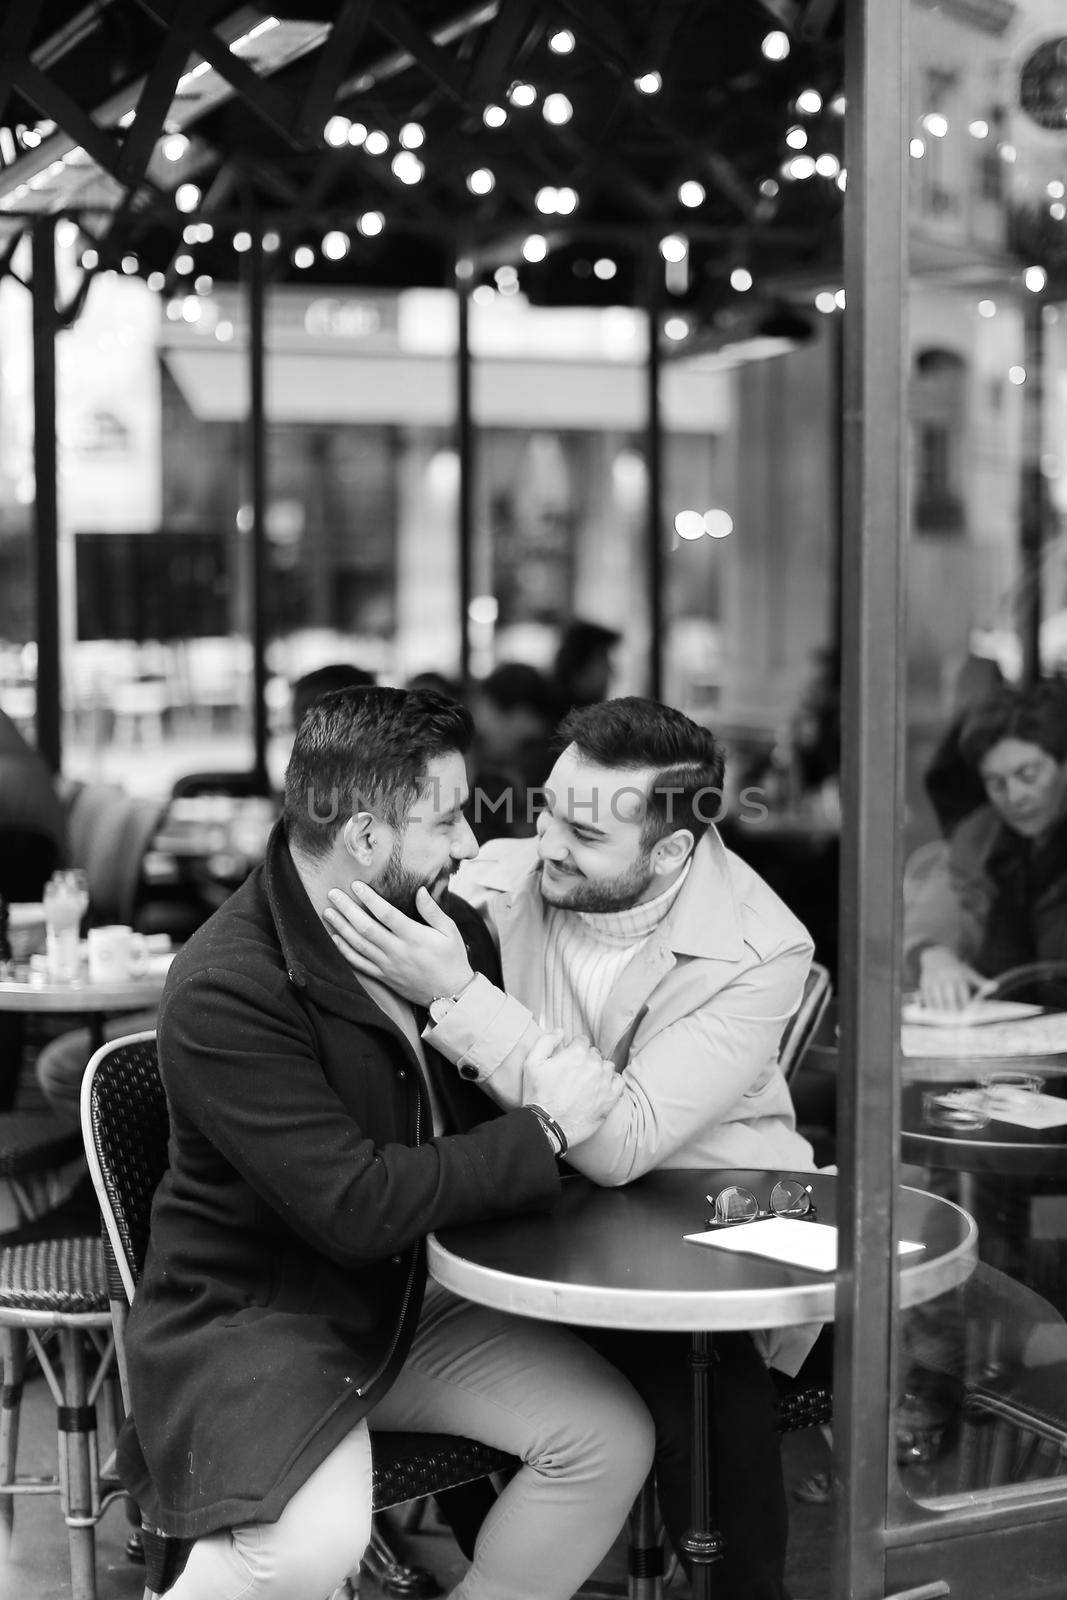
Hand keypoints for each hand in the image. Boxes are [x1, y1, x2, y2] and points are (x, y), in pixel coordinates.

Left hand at [323, 883, 472, 1005]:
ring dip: (341, 927)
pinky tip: (335, 938)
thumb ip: (433, 911)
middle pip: (365, 928)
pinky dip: (345, 951)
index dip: (369, 899)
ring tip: (327, 912)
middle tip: (332, 894)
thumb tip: (420, 890)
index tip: (355, 885)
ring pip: (358, 945)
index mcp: (414, 937)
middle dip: (347, 909)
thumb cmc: (452, 959)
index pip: (386, 914)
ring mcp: (388, 966)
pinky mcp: (383, 977)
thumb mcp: (450, 931)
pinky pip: (359, 964)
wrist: (450, 994)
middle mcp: (397, 951)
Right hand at [522, 1030, 623, 1148]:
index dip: (573, 1049)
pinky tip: (601, 1088)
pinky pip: (619, 1082)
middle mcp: (593, 1065)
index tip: (568, 1059)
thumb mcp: (531, 1063)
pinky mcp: (610, 1098)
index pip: (582, 1040)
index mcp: (576, 1053)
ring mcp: (604, 1082)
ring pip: (607, 1066)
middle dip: (585, 1060)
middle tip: (574, 1074)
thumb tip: (560, 1031)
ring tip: (587, 1082)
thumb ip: (546, 1041)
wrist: (547, 1125)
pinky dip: (612, 1082)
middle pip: (594, 1053)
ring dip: (599, 1070)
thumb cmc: (538, 1095)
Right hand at [917, 946, 985, 1011]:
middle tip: (956, 1015)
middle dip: (953, 1008)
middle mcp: (946, 978)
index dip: (965, 1003)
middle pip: (949, 997)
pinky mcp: (924, 984)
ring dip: (941, 1008)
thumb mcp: (969, 973)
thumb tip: (996, 987)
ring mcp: (934, 981)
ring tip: (945, 1014)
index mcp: (958, 976)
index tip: (966, 1011)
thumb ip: (980, 982)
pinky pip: (927, 997)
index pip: (963, 992)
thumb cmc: (957, 970)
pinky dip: (930, 1005)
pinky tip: (935, 1010)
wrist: (937, 957)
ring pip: (937, 998)